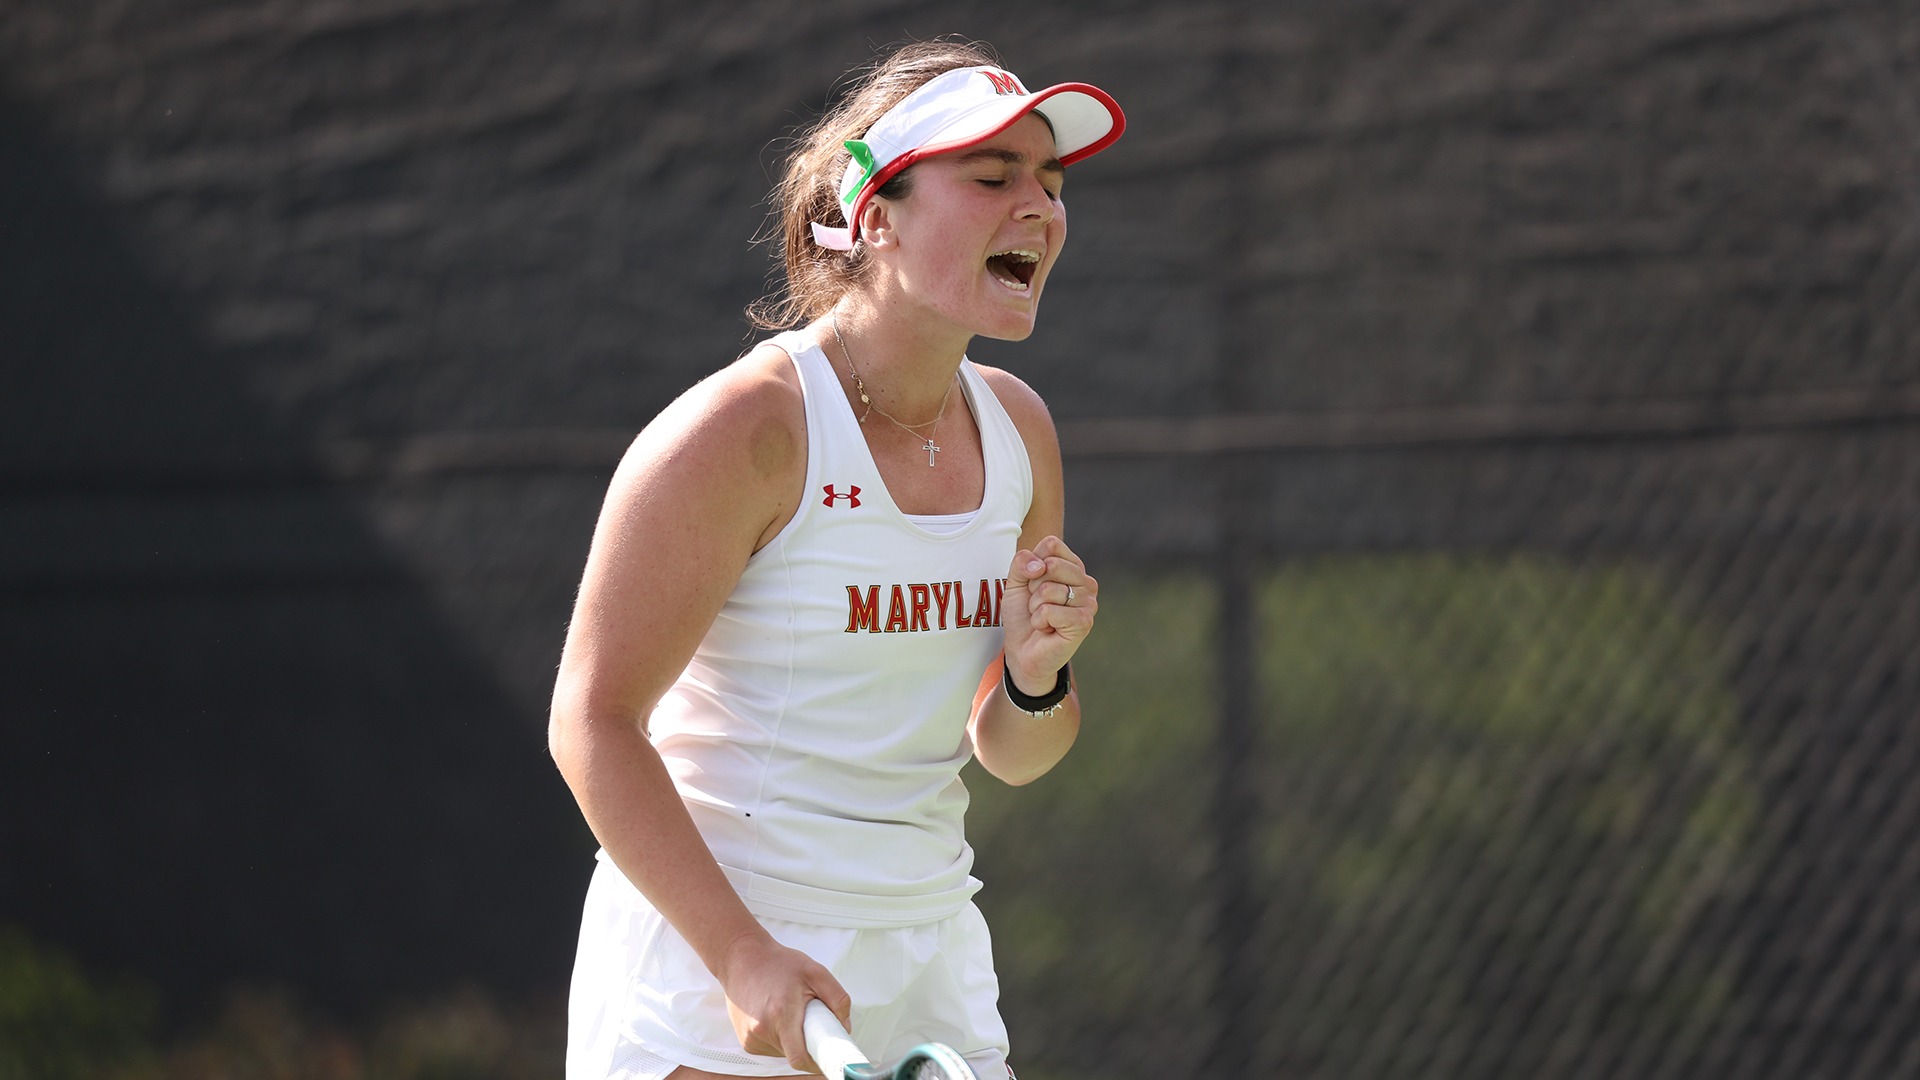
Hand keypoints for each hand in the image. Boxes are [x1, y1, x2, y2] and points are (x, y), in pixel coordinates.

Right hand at [719, 932, 851, 1073]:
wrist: (742, 959)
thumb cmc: (778, 964)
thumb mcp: (815, 972)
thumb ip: (837, 999)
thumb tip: (845, 1026)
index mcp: (781, 1014)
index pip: (800, 1058)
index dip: (817, 1062)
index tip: (829, 1058)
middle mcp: (762, 1030)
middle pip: (795, 1054)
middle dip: (808, 1042)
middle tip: (811, 1020)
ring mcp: (751, 1038)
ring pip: (785, 1053)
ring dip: (794, 1040)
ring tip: (790, 1012)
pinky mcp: (746, 1042)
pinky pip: (772, 1048)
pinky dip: (781, 1038)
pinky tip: (777, 1016)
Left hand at [1002, 535, 1096, 692]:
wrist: (1022, 650)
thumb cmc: (1023, 615)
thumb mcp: (1016, 582)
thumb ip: (1022, 562)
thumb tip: (1041, 565)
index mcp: (1073, 567)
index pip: (1052, 545)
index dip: (1033, 564)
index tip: (1033, 584)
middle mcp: (1086, 582)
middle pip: (1051, 565)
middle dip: (1033, 587)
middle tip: (1037, 604)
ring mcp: (1089, 602)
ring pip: (1048, 589)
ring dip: (1035, 607)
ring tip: (1043, 618)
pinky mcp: (1084, 622)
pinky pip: (1050, 610)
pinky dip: (1040, 621)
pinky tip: (1047, 629)